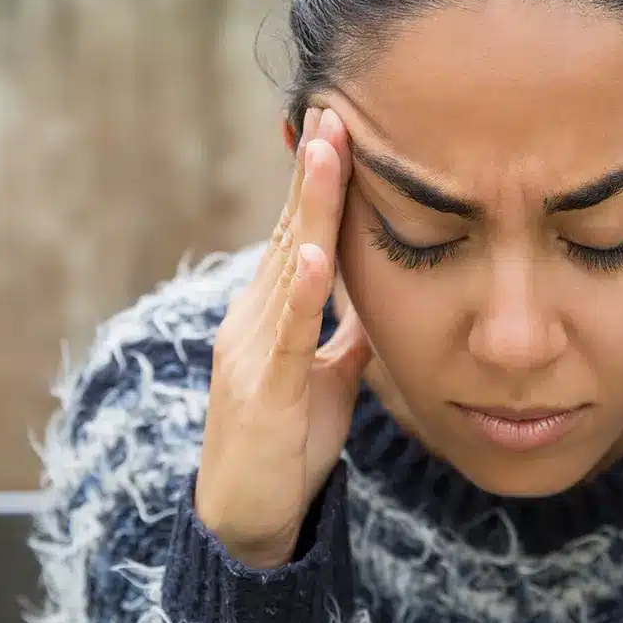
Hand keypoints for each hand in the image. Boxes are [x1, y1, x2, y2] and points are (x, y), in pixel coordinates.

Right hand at [196, 107, 371, 569]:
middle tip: (332, 108)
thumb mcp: (327, 376)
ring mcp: (256, 349)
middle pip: (292, 230)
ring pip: (289, 266)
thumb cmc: (289, 441)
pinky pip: (290, 335)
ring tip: (327, 151)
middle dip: (314, 171)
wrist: (249, 513)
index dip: (321, 182)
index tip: (340, 127)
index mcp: (275, 310)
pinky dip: (304, 294)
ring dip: (309, 207)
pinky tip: (318, 255)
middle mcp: (257, 316)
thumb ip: (345, 334)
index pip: (301, 232)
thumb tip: (374, 300)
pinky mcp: (266, 389)